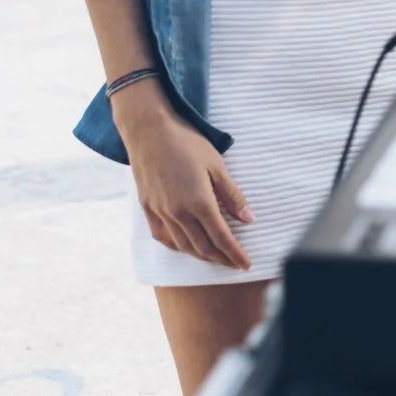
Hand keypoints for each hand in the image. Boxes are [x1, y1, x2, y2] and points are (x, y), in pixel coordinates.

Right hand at [116, 84, 255, 269]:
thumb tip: (248, 219)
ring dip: (201, 255)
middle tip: (234, 264)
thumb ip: (231, 195)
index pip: (222, 238)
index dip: (235, 254)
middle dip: (221, 259)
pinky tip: (186, 247)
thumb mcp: (216, 165)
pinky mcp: (148, 208)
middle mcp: (178, 213)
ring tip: (215, 258)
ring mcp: (160, 212)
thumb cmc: (186, 143)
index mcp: (199, 202)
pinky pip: (164, 237)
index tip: (246, 265)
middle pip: (203, 247)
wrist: (148, 131)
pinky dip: (178, 247)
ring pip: (183, 246)